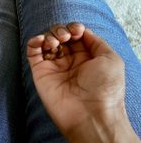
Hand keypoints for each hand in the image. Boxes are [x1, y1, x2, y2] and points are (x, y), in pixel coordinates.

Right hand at [27, 23, 140, 142]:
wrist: (90, 114)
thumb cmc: (105, 88)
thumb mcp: (111, 59)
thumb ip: (96, 41)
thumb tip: (83, 31)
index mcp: (86, 57)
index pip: (75, 34)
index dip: (75, 28)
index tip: (77, 32)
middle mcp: (69, 60)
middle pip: (59, 35)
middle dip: (61, 30)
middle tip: (65, 37)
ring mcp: (53, 66)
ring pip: (46, 41)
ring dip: (49, 35)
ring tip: (55, 42)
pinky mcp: (40, 71)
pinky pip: (32, 52)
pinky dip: (34, 42)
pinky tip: (41, 41)